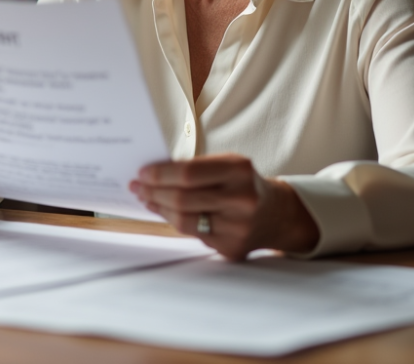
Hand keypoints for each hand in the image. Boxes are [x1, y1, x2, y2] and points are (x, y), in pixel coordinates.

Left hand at [130, 154, 318, 259]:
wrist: (276, 214)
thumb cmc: (243, 184)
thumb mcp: (228, 165)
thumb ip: (196, 168)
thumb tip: (153, 174)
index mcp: (239, 169)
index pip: (188, 173)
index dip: (160, 174)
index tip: (142, 173)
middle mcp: (241, 198)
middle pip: (182, 198)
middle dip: (153, 192)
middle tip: (137, 187)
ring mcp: (238, 227)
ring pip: (184, 220)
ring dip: (159, 208)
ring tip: (147, 199)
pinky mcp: (232, 247)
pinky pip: (193, 234)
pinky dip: (174, 221)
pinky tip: (164, 212)